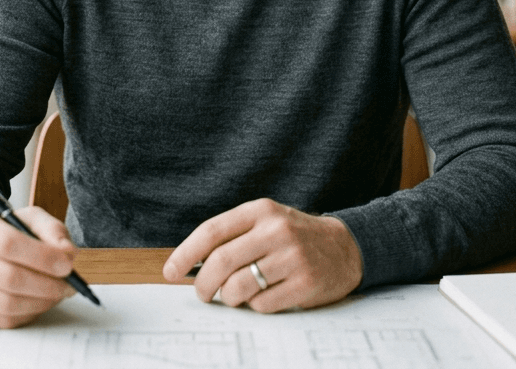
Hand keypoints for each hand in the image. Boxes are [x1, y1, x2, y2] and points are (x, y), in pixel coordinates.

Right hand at [0, 205, 76, 327]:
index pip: (7, 243)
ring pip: (6, 303)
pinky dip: (28, 314)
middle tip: (68, 285)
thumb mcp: (30, 219)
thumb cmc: (8, 230)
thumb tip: (67, 253)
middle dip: (45, 284)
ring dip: (40, 302)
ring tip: (57, 293)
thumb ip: (52, 230)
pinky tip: (40, 301)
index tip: (67, 264)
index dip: (41, 256)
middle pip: (8, 277)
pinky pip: (2, 320)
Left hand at [163, 198, 363, 312]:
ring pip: (238, 288)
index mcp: (260, 210)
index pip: (212, 231)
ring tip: (236, 294)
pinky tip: (265, 295)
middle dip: (203, 284)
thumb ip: (233, 235)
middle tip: (202, 293)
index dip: (186, 253)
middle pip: (221, 262)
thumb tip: (190, 263)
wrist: (345, 247)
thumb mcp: (266, 221)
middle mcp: (275, 230)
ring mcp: (292, 257)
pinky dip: (254, 306)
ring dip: (229, 298)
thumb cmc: (295, 236)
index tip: (170, 271)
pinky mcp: (305, 284)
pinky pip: (262, 305)